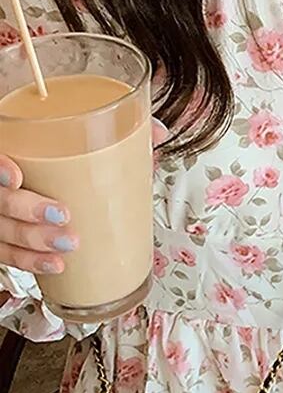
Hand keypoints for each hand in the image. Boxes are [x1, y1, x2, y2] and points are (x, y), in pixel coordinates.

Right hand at [0, 120, 167, 277]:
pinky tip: (54, 265)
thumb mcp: (84, 130)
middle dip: (28, 212)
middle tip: (63, 216)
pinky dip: (30, 261)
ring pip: (3, 231)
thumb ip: (117, 127)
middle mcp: (4, 181)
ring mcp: (3, 210)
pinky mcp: (11, 234)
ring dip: (33, 242)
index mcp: (14, 147)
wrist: (54, 159)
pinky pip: (9, 252)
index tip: (16, 176)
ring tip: (68, 245)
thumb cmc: (66, 145)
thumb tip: (157, 133)